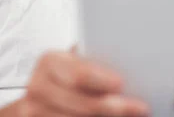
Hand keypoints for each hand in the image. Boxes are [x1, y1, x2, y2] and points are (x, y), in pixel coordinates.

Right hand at [0, 46, 149, 116]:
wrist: (37, 99)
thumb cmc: (64, 78)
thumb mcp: (73, 63)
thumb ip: (90, 63)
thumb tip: (129, 64)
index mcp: (49, 62)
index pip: (78, 74)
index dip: (102, 80)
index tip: (122, 84)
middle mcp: (37, 87)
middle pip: (83, 104)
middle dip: (115, 107)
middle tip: (139, 108)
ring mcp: (34, 111)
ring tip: (128, 115)